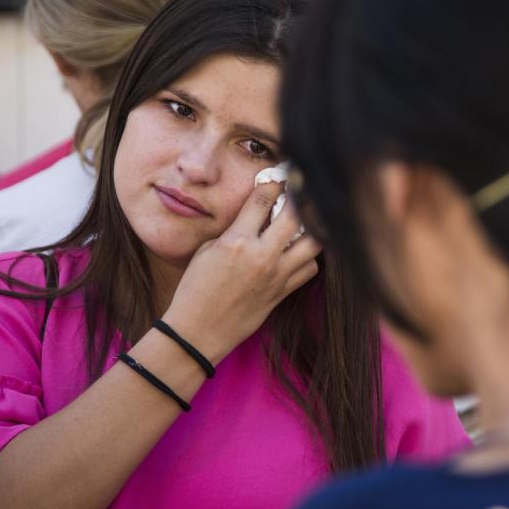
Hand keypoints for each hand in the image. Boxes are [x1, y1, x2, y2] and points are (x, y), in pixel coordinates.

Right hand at [163, 183, 321, 362]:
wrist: (199, 331)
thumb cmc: (195, 289)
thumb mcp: (207, 250)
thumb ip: (234, 230)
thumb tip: (255, 216)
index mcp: (236, 241)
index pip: (263, 199)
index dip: (273, 183)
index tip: (278, 178)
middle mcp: (261, 256)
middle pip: (296, 216)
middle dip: (299, 198)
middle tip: (297, 193)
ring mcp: (276, 275)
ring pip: (313, 243)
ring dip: (311, 229)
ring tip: (302, 224)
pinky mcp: (282, 292)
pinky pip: (310, 269)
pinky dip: (309, 258)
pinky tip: (298, 254)